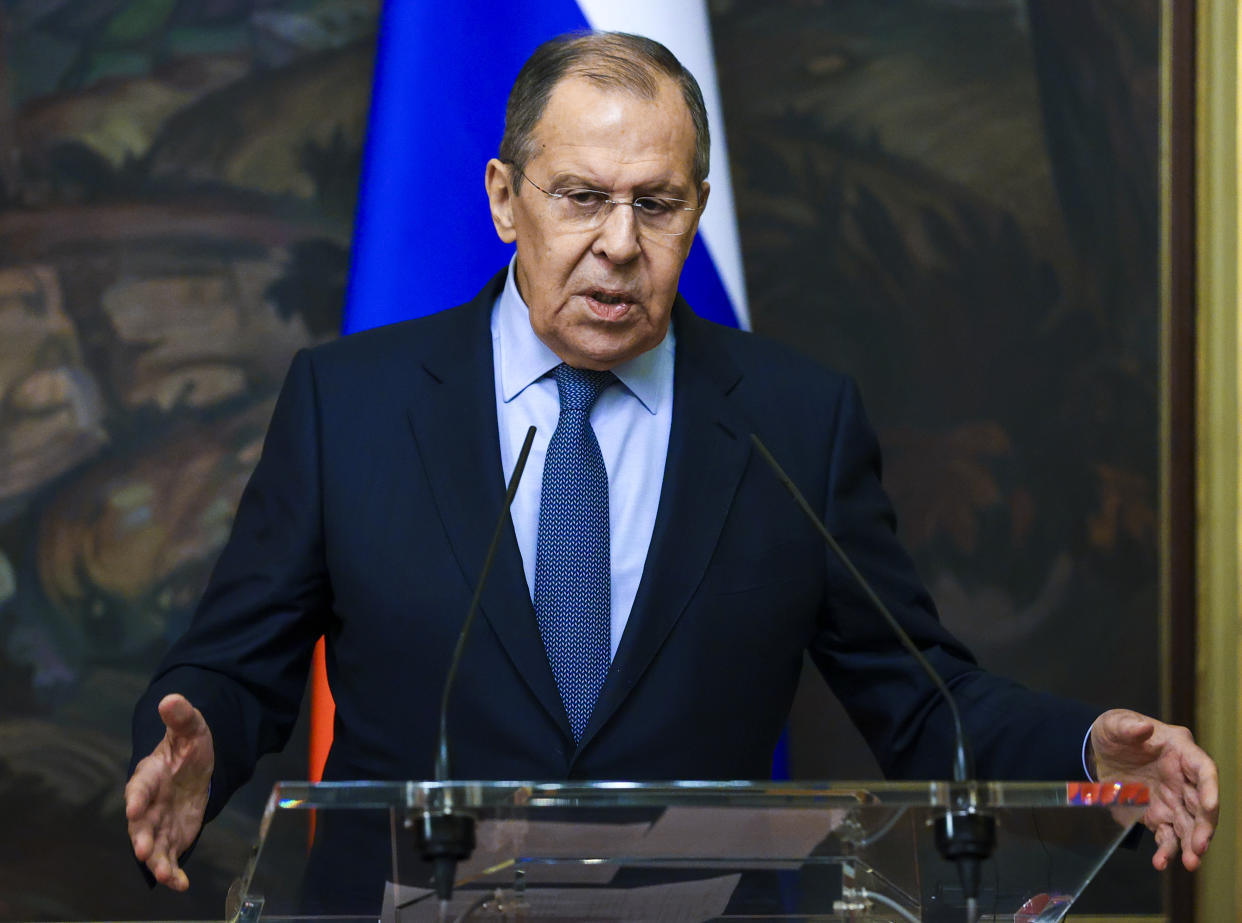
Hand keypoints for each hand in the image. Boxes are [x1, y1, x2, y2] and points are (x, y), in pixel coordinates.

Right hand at [125, 694, 214, 889]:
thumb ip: (181, 717)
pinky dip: (174, 872)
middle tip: (143, 852)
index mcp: (149, 776)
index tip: (135, 807)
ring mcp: (158, 824)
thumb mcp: (191, 729)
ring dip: (158, 861)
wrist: (194, 766)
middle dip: (142, 838)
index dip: (136, 797)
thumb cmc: (187, 747)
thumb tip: (171, 698)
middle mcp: (148, 804)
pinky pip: (170, 858)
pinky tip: (181, 885)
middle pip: (140, 824)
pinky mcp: (172, 838)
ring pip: (153, 846)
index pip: (139, 787)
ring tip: (167, 874)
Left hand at [1089, 708, 1217, 870]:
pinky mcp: (1159, 815)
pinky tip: (1161, 862)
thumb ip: (1128, 726)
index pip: (1203, 770)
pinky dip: (1166, 849)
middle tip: (1199, 847)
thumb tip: (1143, 728)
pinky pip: (1167, 835)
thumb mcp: (1115, 723)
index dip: (1210, 788)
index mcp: (1180, 751)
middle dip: (1204, 827)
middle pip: (1202, 805)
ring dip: (1191, 845)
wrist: (1101, 752)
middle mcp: (1183, 778)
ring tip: (1190, 863)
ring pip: (1189, 825)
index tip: (1210, 806)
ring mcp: (1173, 799)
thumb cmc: (1115, 731)